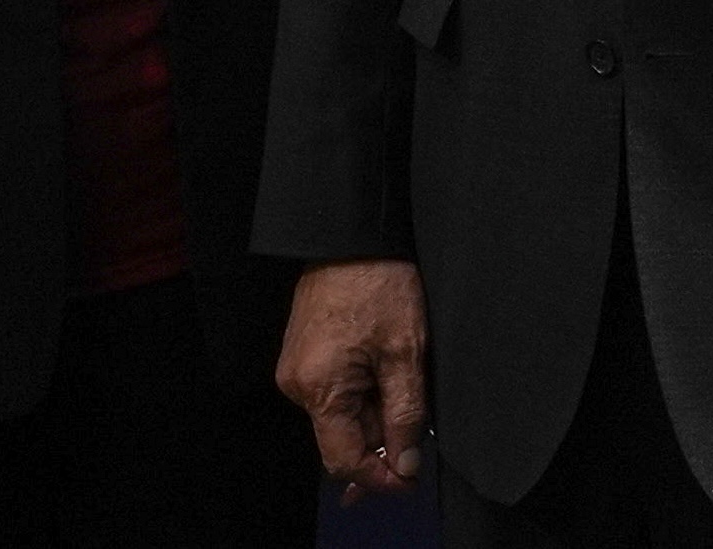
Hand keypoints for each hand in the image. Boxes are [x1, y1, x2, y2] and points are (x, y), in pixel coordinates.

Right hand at [276, 257, 429, 503]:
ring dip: (375, 408)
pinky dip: (363, 389)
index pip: (344, 460)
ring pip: (342, 415)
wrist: (351, 235)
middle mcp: (297, 386)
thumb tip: (406, 463)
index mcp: (318, 389)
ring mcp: (297, 371)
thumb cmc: (378, 283)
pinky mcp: (303, 357)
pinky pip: (335, 391)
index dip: (380, 476)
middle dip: (383, 434)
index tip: (410, 478)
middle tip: (415, 410)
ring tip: (399, 368)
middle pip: (344, 438)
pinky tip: (382, 362)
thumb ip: (405, 414)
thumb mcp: (405, 352)